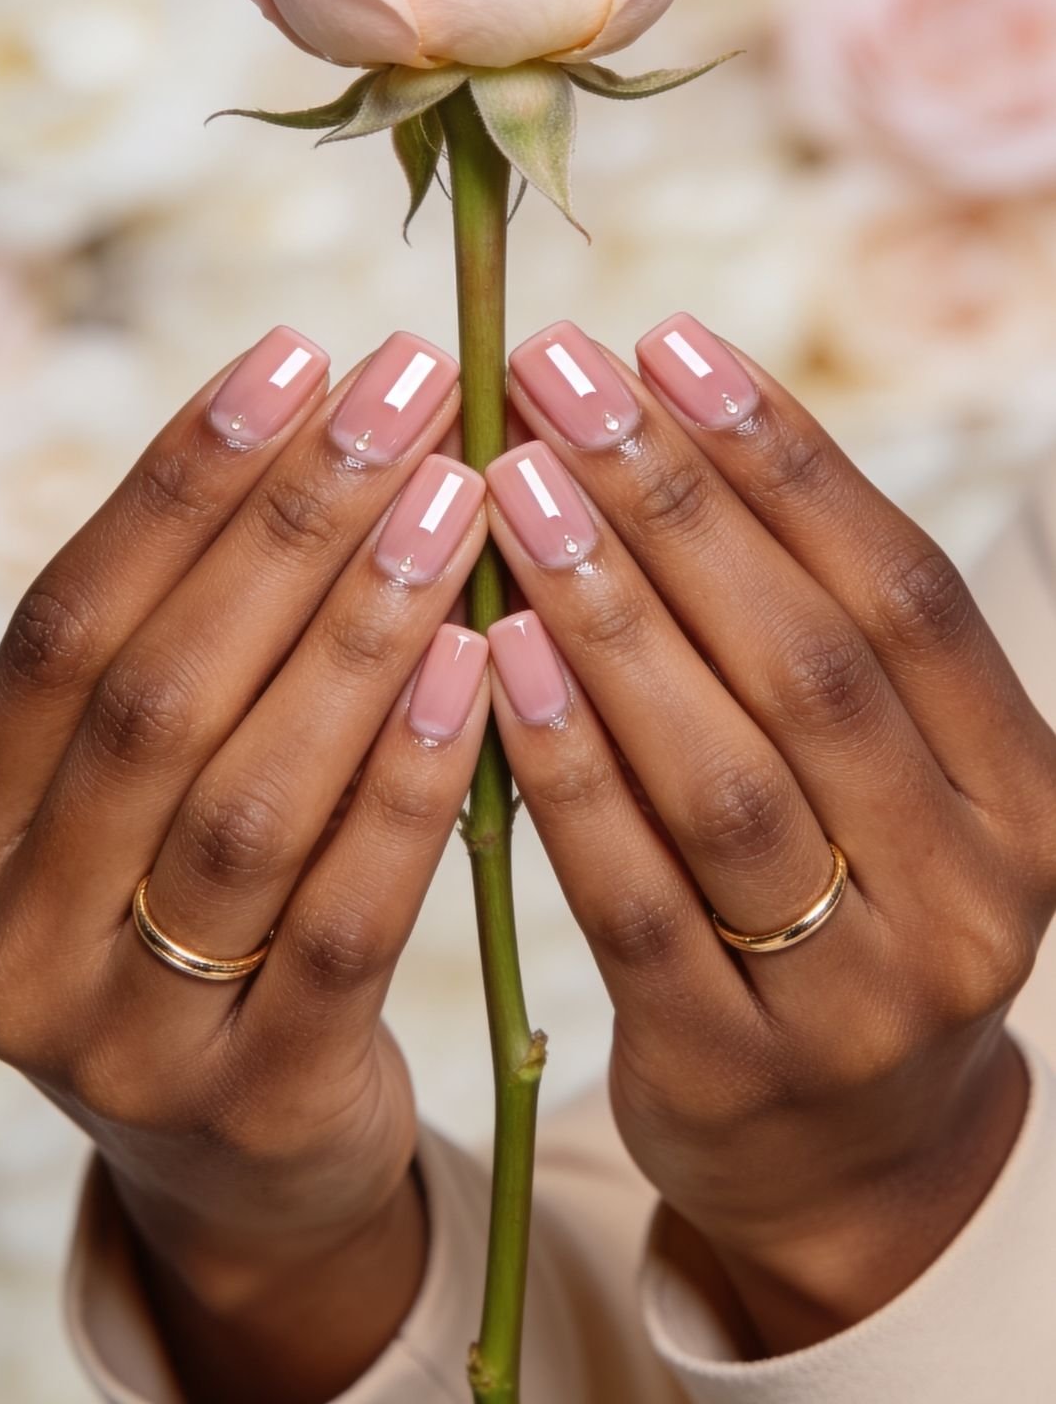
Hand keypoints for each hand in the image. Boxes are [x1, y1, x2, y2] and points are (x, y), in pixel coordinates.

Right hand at [0, 326, 489, 1403]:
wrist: (240, 1153)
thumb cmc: (203, 906)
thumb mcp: (146, 790)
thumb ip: (191, 642)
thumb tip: (320, 414)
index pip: (64, 624)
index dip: (181, 482)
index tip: (297, 355)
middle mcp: (6, 941)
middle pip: (154, 697)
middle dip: (290, 526)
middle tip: (411, 393)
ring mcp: (122, 1038)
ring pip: (248, 801)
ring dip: (360, 633)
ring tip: (461, 500)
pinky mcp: (255, 1105)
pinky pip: (348, 919)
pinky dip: (416, 782)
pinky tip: (485, 664)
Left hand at [485, 313, 1055, 1354]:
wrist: (843, 1151)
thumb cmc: (846, 897)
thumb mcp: (891, 774)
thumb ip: (816, 627)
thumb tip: (668, 411)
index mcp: (1023, 791)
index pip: (906, 592)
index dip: (783, 458)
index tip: (665, 343)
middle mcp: (970, 896)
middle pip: (813, 668)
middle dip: (677, 506)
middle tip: (555, 384)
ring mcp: (859, 1002)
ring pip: (726, 780)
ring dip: (612, 617)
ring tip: (513, 491)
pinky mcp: (734, 1076)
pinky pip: (634, 902)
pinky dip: (565, 769)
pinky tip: (493, 655)